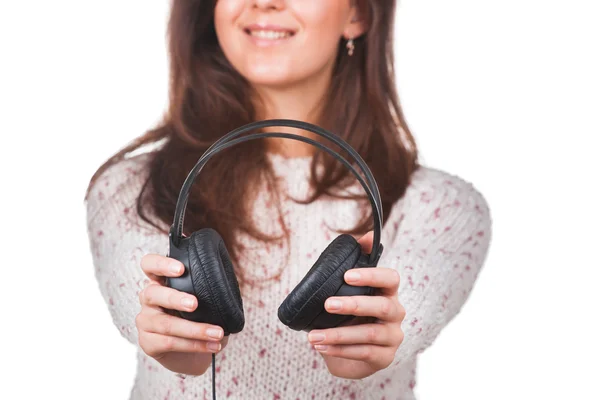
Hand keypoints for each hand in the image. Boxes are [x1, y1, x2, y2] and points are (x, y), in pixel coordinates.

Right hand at [135, 254, 228, 375]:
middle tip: (195, 304)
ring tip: (217, 333)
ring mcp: (145, 321)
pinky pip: (170, 343)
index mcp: (160, 281)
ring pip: (166, 324)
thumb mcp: (204, 301)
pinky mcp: (148, 343)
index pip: (150, 264)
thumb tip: (226, 284)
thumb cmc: (199, 318)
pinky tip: (212, 345)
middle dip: (175, 298)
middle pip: (152, 294)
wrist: (191, 354)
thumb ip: (207, 289)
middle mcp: (148, 298)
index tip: (181, 269)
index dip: (161, 264)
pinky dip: (195, 345)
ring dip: (195, 329)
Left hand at [307, 232, 405, 378]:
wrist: (349, 351)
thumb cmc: (350, 315)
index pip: (391, 279)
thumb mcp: (349, 290)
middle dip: (353, 305)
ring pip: (370, 334)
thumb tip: (367, 235)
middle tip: (327, 304)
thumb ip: (357, 263)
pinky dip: (339, 350)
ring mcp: (393, 337)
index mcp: (388, 292)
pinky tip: (320, 346)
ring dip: (339, 334)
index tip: (347, 275)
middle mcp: (395, 313)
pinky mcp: (385, 357)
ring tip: (313, 336)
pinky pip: (364, 353)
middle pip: (382, 306)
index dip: (371, 275)